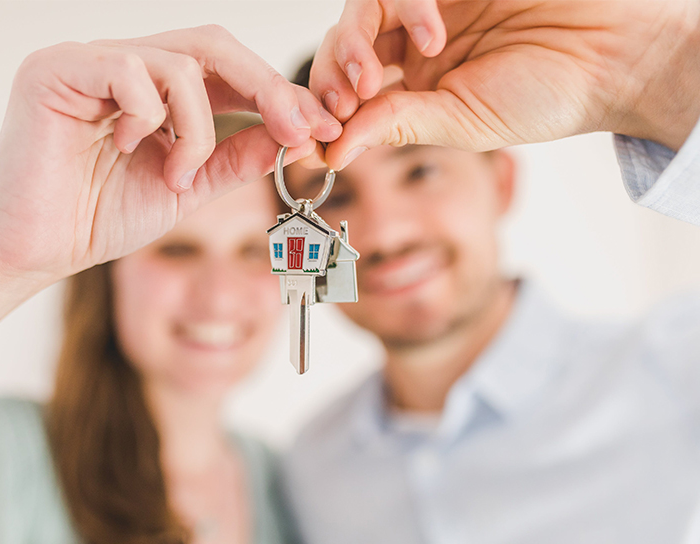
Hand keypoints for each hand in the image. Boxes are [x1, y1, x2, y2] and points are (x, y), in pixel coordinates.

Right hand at [0, 26, 341, 282]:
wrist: (39, 249)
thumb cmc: (102, 217)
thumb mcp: (189, 187)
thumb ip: (235, 158)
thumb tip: (291, 135)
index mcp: (155, 89)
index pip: (227, 70)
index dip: (277, 94)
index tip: (319, 128)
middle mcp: (124, 65)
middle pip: (213, 45)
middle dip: (266, 89)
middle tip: (298, 129)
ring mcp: (89, 61)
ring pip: (179, 64)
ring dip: (197, 129)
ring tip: (177, 176)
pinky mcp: (57, 69)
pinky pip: (128, 71)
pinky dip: (149, 117)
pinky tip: (128, 149)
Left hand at [310, 0, 699, 168]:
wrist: (609, 54)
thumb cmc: (545, 96)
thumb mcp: (460, 123)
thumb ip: (396, 126)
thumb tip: (332, 153)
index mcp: (414, 89)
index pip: (350, 95)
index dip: (323, 115)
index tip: (310, 144)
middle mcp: (413, 47)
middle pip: (343, 49)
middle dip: (329, 80)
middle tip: (340, 106)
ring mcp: (427, 9)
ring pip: (360, 12)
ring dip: (355, 45)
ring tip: (373, 80)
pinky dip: (406, 6)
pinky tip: (433, 35)